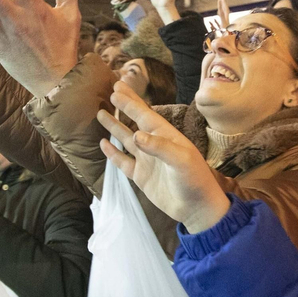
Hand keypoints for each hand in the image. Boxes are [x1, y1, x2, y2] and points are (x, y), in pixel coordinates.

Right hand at [98, 80, 230, 231]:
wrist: (196, 208)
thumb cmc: (195, 180)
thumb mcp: (182, 160)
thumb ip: (159, 147)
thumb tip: (135, 135)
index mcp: (166, 137)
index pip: (145, 114)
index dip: (131, 102)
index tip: (118, 88)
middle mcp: (155, 145)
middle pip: (135, 122)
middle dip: (124, 107)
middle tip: (111, 90)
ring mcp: (147, 161)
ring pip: (126, 140)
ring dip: (114, 127)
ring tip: (101, 113)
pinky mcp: (141, 176)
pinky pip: (123, 162)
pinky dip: (112, 153)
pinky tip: (103, 143)